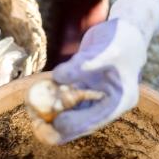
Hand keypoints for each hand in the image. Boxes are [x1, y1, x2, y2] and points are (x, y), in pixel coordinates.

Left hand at [49, 0, 158, 142]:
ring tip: (33, 119)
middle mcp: (108, 103)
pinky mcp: (84, 88)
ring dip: (54, 116)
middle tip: (39, 130)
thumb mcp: (106, 50)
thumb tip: (58, 78)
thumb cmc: (121, 39)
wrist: (125, 29)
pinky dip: (53, 101)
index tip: (56, 124)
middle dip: (61, 127)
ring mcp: (95, 97)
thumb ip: (83, 65)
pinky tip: (35, 104)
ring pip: (72, 113)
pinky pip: (67, 99)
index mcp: (121, 100)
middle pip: (82, 122)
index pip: (97, 119)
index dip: (76, 124)